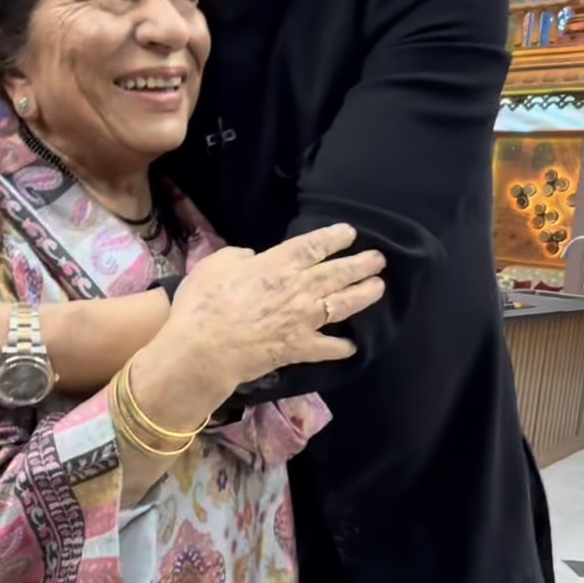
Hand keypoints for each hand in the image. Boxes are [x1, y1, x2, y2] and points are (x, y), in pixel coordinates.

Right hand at [167, 225, 384, 395]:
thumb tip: (251, 258)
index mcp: (278, 264)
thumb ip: (239, 257)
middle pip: (338, 272)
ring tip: (379, 288)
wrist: (204, 349)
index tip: (350, 233)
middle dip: (361, 264)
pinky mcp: (300, 348)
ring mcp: (304, 319)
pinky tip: (353, 346)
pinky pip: (328, 348)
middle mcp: (300, 288)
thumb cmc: (204, 303)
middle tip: (379, 260)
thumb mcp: (216, 264)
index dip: (335, 238)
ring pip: (343, 304)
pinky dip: (342, 347)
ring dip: (364, 295)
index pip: (314, 245)